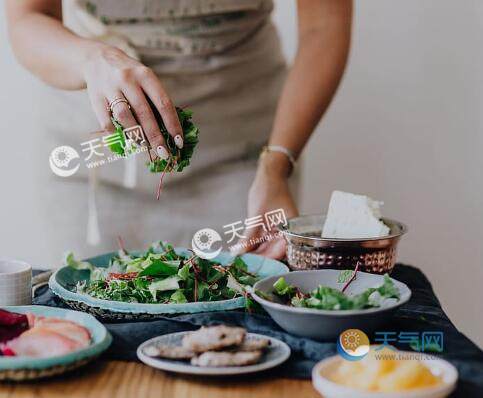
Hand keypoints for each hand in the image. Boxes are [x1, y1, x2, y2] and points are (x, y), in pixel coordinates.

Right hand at [82, 44, 182, 158]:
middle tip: (164, 153)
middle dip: (156, 137)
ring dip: (136, 135)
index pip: (163, 103)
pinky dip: (116, 133)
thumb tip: (170, 132)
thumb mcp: (145, 79)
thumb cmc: (130, 76)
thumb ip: (156, 100)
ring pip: (124, 117)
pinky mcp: (95, 97)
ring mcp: (110, 87)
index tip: (179, 142)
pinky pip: (106, 121)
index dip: (172, 125)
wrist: (97, 59)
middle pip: (144, 113)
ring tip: (145, 147)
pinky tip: (125, 139)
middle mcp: (128, 79)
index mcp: (145, 75)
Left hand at [235, 152, 297, 258]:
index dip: (267, 261)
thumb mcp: (256, 215)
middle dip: (259, 260)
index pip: (281, 251)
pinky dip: (251, 245)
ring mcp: (277, 230)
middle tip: (243, 267)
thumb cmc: (267, 191)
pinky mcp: (269, 228)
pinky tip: (240, 250)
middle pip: (273, 252)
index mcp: (290, 230)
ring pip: (266, 248)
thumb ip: (249, 236)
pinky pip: (261, 240)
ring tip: (239, 261)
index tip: (253, 268)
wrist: (270, 174)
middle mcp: (286, 232)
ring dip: (253, 254)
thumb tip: (240, 253)